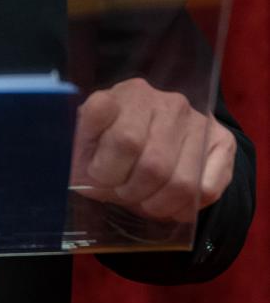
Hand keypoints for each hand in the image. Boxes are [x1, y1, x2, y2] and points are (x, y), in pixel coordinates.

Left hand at [71, 77, 235, 221]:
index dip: (105, 167)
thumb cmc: (110, 148)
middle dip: (131, 191)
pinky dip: (184, 207)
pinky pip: (207, 189)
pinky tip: (169, 202)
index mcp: (125, 95)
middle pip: (152, 164)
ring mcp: (196, 120)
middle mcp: (164, 101)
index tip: (98, 174)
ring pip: (180, 182)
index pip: (119, 134)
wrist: (155, 141)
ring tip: (144, 200)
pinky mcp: (222, 142)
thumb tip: (88, 179)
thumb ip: (80, 156)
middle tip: (122, 192)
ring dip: (157, 204)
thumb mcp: (85, 146)